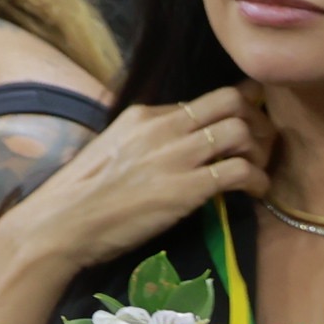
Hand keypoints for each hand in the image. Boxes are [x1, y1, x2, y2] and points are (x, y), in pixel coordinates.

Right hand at [0, 90, 273, 323]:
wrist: (59, 224)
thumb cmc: (83, 196)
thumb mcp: (117, 150)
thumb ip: (151, 140)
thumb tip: (186, 143)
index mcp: (145, 115)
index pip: (206, 99)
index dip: (238, 109)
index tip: (251, 122)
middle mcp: (162, 127)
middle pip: (232, 103)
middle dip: (258, 121)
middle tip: (264, 145)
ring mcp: (175, 156)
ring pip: (241, 132)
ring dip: (261, 151)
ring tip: (258, 170)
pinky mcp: (185, 187)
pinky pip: (240, 171)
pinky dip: (258, 180)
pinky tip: (256, 191)